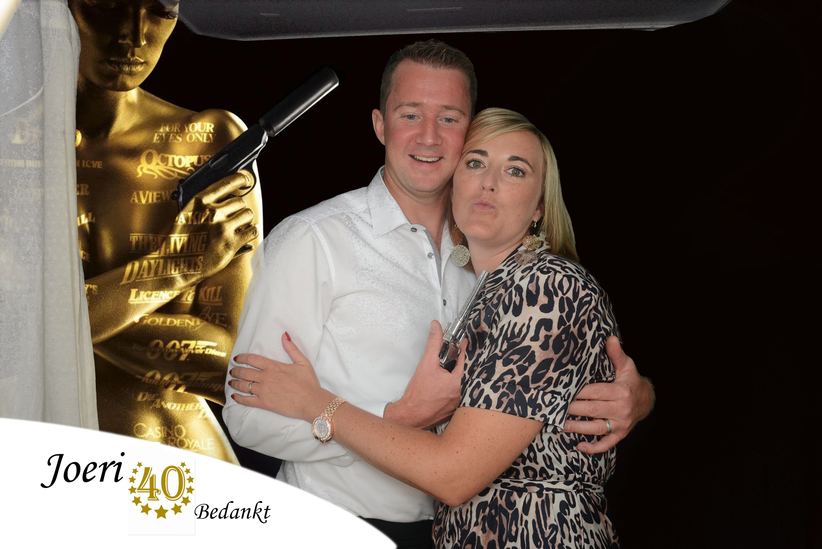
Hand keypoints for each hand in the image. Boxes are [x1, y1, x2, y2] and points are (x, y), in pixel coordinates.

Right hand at [181, 170, 258, 277]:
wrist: (173, 265)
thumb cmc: (179, 240)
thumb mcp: (186, 214)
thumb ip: (204, 204)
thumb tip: (228, 196)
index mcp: (199, 201)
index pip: (226, 183)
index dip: (241, 179)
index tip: (247, 179)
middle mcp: (212, 212)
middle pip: (240, 201)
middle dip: (239, 209)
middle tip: (234, 219)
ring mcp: (222, 227)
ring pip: (248, 214)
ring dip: (246, 221)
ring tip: (239, 228)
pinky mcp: (231, 243)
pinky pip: (252, 231)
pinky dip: (251, 233)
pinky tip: (245, 236)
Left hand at [229, 333, 332, 421]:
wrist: (311, 402)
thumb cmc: (308, 382)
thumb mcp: (303, 362)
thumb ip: (292, 348)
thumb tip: (284, 335)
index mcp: (274, 366)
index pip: (252, 359)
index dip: (242, 358)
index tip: (237, 358)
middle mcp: (266, 377)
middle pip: (245, 372)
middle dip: (236, 371)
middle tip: (232, 371)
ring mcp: (263, 391)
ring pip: (243, 385)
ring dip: (235, 383)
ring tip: (231, 382)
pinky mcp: (264, 403)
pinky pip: (247, 400)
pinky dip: (239, 398)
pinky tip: (234, 397)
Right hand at [384, 320, 464, 429]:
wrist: (411, 416)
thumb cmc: (418, 394)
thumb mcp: (426, 364)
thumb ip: (434, 343)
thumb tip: (436, 328)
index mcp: (460, 382)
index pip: (466, 359)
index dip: (463, 349)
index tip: (462, 342)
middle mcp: (463, 394)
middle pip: (465, 371)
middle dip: (457, 363)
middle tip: (449, 357)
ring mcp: (460, 403)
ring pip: (462, 382)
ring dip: (454, 375)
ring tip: (442, 373)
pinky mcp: (455, 409)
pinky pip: (458, 393)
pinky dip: (452, 387)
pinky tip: (441, 386)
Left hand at [564, 336, 654, 453]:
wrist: (647, 400)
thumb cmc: (631, 380)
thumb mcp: (627, 366)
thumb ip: (616, 354)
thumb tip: (609, 338)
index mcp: (621, 391)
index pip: (595, 392)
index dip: (578, 392)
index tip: (562, 391)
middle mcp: (621, 409)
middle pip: (592, 410)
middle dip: (572, 409)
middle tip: (554, 407)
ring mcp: (621, 424)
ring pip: (596, 428)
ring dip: (578, 428)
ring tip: (561, 425)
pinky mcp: (620, 434)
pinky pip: (607, 443)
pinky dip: (594, 447)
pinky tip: (579, 447)